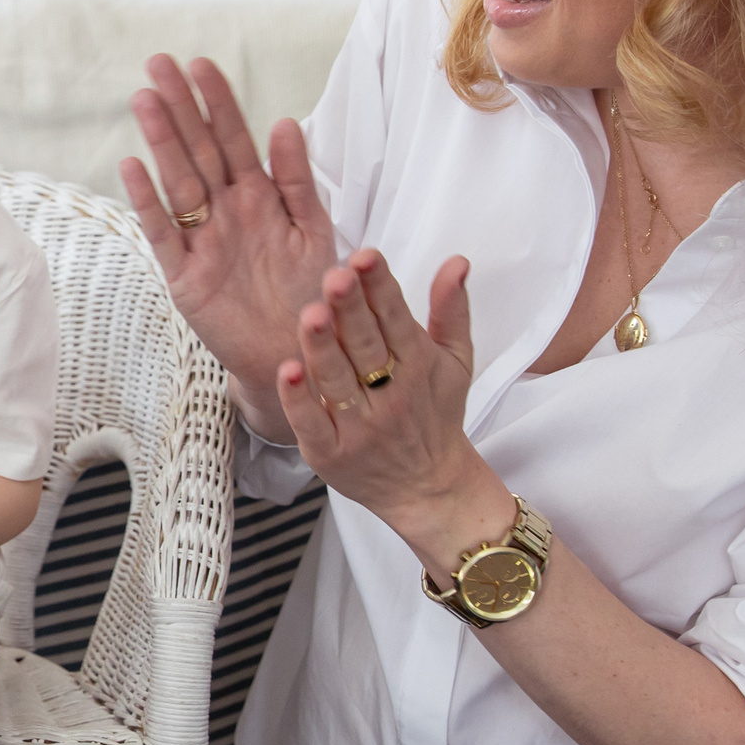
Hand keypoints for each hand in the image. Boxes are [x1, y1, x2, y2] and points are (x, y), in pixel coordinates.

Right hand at [118, 55, 336, 439]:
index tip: (201, 64)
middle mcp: (225, 212)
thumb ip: (299, 179)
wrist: (299, 353)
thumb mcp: (314, 230)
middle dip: (180, 107)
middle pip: (199, 150)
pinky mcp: (185, 276)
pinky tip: (133, 166)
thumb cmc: (309, 292)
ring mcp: (202, 241)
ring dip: (161, 140)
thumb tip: (286, 123)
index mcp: (258, 197)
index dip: (218, 102)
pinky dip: (149, 201)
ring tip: (144, 98)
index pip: (234, 138)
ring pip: (178, 181)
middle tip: (158, 64)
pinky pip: (163, 233)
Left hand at [275, 250, 509, 575]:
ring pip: (337, 381)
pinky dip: (299, 399)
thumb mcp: (456, 361)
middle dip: (351, 310)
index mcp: (416, 364)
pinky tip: (288, 370)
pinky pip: (312, 423)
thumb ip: (451, 310)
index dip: (380, 287)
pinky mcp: (330, 454)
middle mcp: (389, 393)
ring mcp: (359, 426)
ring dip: (322, 347)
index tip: (365, 257)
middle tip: (336, 277)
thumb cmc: (436, 415)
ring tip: (311, 314)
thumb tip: (456, 261)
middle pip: (365, 345)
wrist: (430, 487)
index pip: (396, 319)